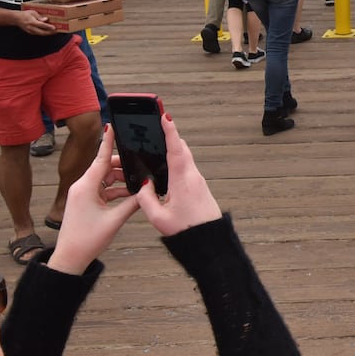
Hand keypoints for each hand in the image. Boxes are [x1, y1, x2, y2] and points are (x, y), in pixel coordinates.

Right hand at [15, 9, 58, 34]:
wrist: (16, 19)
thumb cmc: (24, 14)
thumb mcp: (32, 12)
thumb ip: (39, 16)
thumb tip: (46, 19)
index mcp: (32, 22)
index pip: (42, 25)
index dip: (49, 27)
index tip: (54, 28)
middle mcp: (31, 28)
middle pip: (42, 32)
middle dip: (50, 32)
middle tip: (56, 31)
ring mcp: (31, 31)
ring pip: (41, 34)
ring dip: (47, 34)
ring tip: (53, 32)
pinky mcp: (31, 33)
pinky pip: (38, 34)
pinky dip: (44, 33)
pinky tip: (47, 32)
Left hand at [48, 126, 142, 274]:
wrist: (70, 259)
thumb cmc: (87, 240)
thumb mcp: (115, 220)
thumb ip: (133, 202)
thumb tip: (146, 189)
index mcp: (86, 186)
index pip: (100, 158)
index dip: (108, 141)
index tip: (111, 125)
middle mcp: (82, 186)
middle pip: (105, 167)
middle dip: (122, 166)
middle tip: (139, 166)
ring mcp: (82, 194)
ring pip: (105, 179)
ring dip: (120, 180)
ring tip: (137, 184)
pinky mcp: (84, 202)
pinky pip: (102, 189)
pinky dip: (115, 190)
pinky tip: (129, 195)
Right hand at [136, 114, 221, 235]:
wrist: (210, 240)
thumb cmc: (187, 231)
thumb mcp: (158, 218)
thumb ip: (146, 199)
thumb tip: (144, 184)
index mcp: (182, 180)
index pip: (176, 150)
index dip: (170, 131)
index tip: (165, 115)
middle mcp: (192, 176)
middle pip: (181, 149)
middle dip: (169, 135)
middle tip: (156, 122)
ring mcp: (197, 180)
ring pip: (184, 157)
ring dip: (172, 147)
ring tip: (158, 139)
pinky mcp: (198, 185)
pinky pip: (186, 166)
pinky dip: (176, 159)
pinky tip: (166, 163)